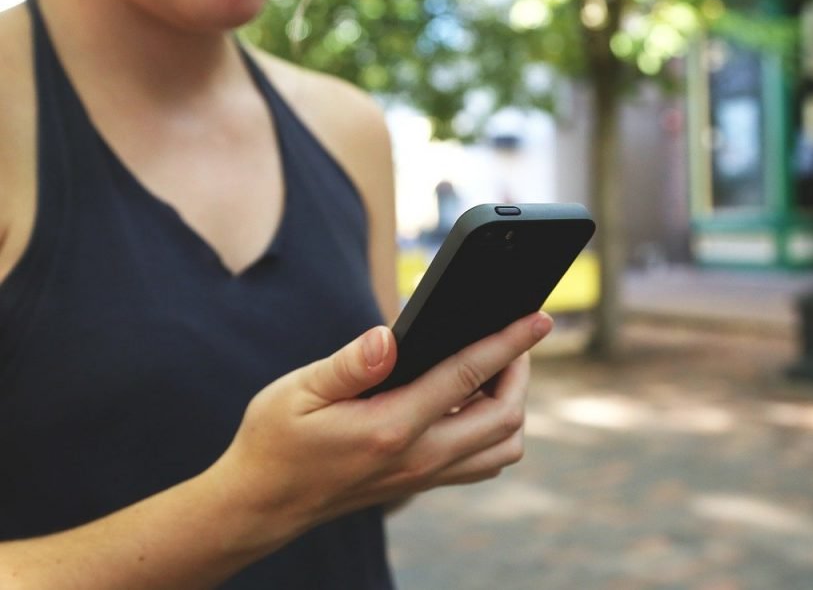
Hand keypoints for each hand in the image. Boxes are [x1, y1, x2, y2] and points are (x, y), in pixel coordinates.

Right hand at [208, 312, 550, 538]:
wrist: (263, 503)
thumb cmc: (276, 440)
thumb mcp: (297, 392)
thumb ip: (348, 364)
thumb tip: (388, 336)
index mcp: (390, 428)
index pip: (468, 377)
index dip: (508, 343)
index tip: (538, 319)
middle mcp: (418, 459)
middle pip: (505, 418)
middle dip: (520, 372)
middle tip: (514, 337)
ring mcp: (424, 476)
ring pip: (503, 448)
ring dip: (513, 406)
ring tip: (497, 368)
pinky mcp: (422, 483)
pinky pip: (482, 462)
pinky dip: (494, 430)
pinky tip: (470, 400)